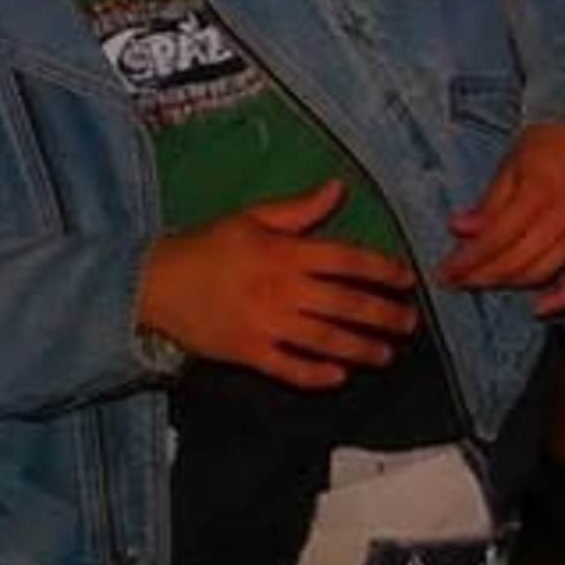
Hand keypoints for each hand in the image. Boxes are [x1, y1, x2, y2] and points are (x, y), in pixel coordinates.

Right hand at [141, 183, 419, 388]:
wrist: (153, 284)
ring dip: (361, 348)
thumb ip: (300, 209)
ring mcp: (265, 323)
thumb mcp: (252, 218)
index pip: (346, 259)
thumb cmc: (208, 246)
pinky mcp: (247, 352)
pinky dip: (315, 375)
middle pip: (345, 304)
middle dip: (383, 314)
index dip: (381, 269)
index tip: (406, 279)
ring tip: (387, 354)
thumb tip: (339, 187)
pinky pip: (288, 368)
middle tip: (410, 322)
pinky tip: (338, 377)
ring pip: (324, 340)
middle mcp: (281, 288)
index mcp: (285, 251)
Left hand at [444, 123, 564, 316]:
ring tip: (486, 282)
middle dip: (482, 276)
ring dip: (510, 284)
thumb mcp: (509, 165)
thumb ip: (488, 203)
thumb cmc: (547, 145)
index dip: (468, 260)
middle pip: (516, 261)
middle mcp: (564, 215)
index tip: (446, 272)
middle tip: (458, 281)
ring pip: (543, 272)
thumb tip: (459, 228)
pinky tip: (539, 306)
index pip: (496, 238)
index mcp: (538, 192)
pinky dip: (563, 298)